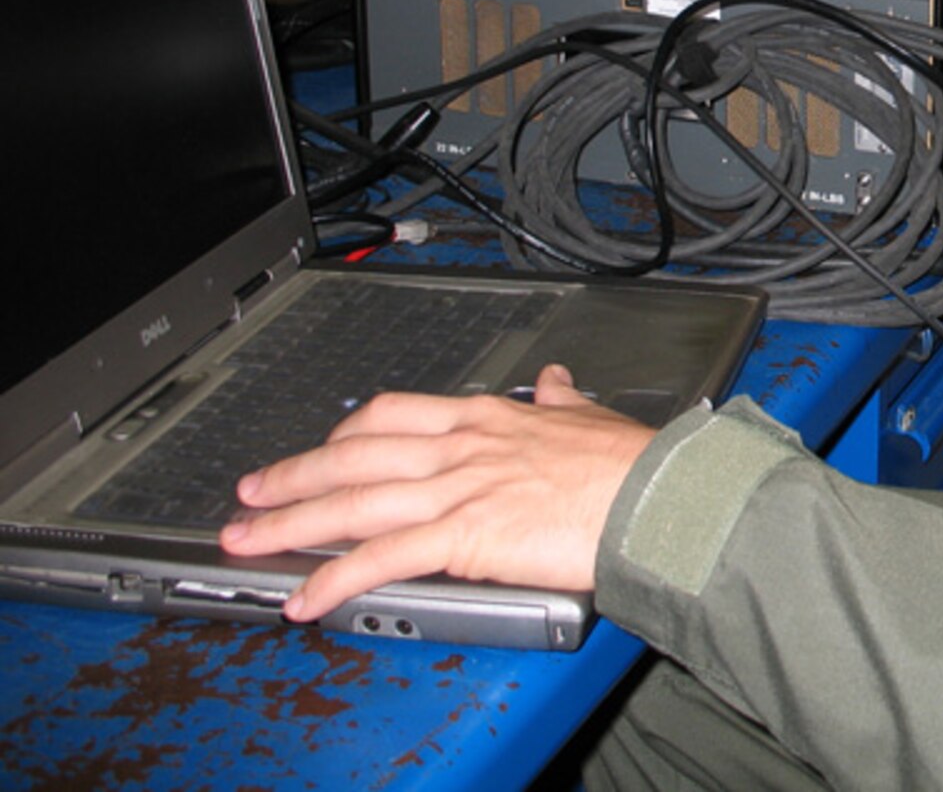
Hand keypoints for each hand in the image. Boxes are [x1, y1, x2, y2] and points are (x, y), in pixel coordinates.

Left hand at [219, 364, 655, 621]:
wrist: (656, 494)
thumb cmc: (632, 462)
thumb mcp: (587, 414)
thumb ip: (560, 400)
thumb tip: (554, 380)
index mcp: (486, 417)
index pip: (392, 416)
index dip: (342, 435)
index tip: (318, 450)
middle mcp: (460, 447)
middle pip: (352, 456)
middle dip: (291, 477)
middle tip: (248, 495)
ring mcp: (457, 490)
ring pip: (352, 503)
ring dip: (290, 524)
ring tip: (248, 543)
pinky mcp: (463, 537)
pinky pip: (382, 559)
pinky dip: (335, 580)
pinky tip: (306, 599)